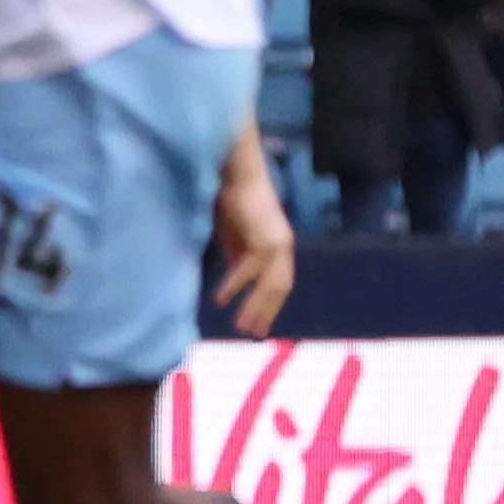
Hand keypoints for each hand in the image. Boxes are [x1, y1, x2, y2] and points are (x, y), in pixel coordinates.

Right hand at [209, 158, 296, 337]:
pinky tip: (220, 299)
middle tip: (253, 332)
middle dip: (266, 310)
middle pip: (280, 286)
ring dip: (256, 307)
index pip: (278, 281)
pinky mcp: (265, 238)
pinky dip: (235, 286)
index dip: (268, 302)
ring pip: (272, 283)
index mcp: (276, 243)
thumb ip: (237, 251)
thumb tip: (236, 273)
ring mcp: (277, 242)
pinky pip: (250, 269)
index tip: (256, 321)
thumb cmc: (230, 195)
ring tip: (241, 327)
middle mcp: (282, 245)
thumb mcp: (233, 231)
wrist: (234, 170)